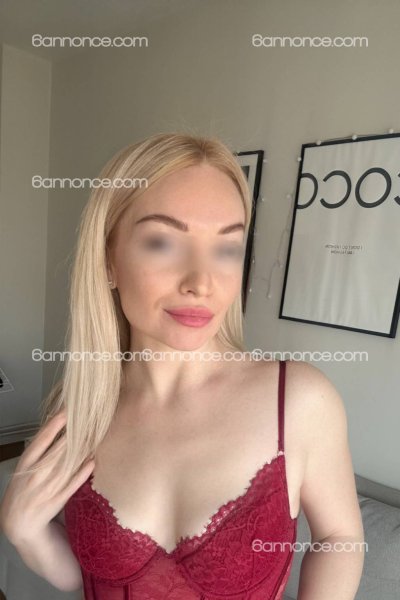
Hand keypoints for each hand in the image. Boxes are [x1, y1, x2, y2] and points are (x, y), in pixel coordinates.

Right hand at [0, 408, 94, 544]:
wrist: (18, 524)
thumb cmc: (22, 491)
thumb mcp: (24, 468)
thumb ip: (38, 451)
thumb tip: (55, 428)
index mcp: (26, 464)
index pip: (41, 440)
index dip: (55, 424)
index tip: (67, 411)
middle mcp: (36, 474)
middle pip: (58, 449)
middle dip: (74, 434)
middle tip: (88, 419)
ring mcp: (47, 487)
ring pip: (67, 465)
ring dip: (81, 450)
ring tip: (94, 435)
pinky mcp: (58, 500)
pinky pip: (73, 484)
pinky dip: (83, 473)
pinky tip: (92, 462)